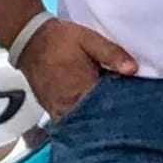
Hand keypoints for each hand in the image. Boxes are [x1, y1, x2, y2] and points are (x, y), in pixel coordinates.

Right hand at [16, 18, 137, 116]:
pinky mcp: (50, 111)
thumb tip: (133, 70)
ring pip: (81, 123)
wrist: (29, 40)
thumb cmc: (60, 39)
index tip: (134, 107)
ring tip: (107, 114)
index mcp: (82, 89)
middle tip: (124, 113)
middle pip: (95, 120)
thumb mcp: (89, 39)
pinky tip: (89, 113)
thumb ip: (112, 54)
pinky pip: (68, 121)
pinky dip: (79, 119)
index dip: (124, 109)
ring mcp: (57, 110)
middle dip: (110, 118)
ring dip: (94, 120)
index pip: (109, 108)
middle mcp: (69, 105)